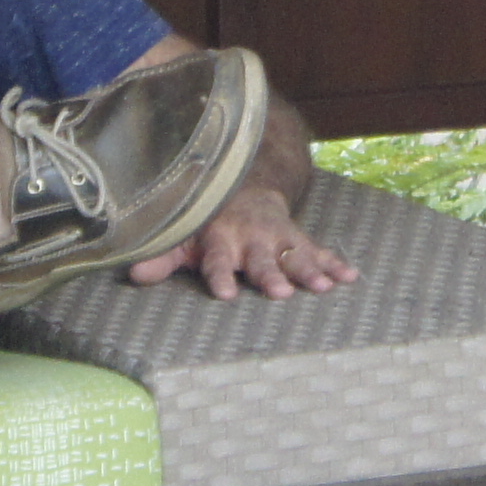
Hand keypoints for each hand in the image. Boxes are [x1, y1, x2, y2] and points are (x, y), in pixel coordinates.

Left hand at [125, 181, 357, 298]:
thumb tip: (134, 277)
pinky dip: (335, 263)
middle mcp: (251, 238)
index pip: (217, 261)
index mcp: (220, 241)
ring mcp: (278, 238)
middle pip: (261, 259)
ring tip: (324, 287)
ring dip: (310, 269)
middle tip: (281, 292)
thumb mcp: (183, 239)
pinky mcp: (298, 239)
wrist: (245, 190)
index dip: (220, 276)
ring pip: (295, 254)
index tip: (227, 294)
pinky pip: (319, 251)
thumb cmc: (209, 225)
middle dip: (271, 274)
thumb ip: (161, 258)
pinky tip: (351, 276)